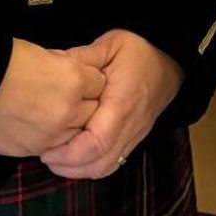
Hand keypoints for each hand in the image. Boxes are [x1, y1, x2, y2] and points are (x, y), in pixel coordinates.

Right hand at [0, 38, 105, 157]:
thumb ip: (63, 65)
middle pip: (94, 111)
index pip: (99, 82)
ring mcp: (52, 134)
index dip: (89, 78)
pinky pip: (57, 147)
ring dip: (72, 124)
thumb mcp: (38, 53)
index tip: (79, 76)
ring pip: (79, 133)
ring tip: (53, 112)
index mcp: (72, 79)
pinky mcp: (34, 149)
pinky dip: (53, 138)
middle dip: (86, 103)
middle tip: (69, 96)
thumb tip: (71, 70)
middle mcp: (68, 109)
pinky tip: (40, 125)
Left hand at [40, 31, 183, 179]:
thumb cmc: (140, 52)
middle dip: (68, 167)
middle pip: (100, 163)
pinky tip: (75, 157)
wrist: (171, 63)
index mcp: (122, 103)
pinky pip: (113, 164)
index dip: (69, 153)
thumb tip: (52, 63)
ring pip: (106, 168)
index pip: (97, 142)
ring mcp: (134, 136)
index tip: (46, 149)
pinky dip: (91, 167)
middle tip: (45, 155)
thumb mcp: (111, 44)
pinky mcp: (133, 140)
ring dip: (79, 170)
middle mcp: (130, 126)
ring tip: (56, 158)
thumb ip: (82, 57)